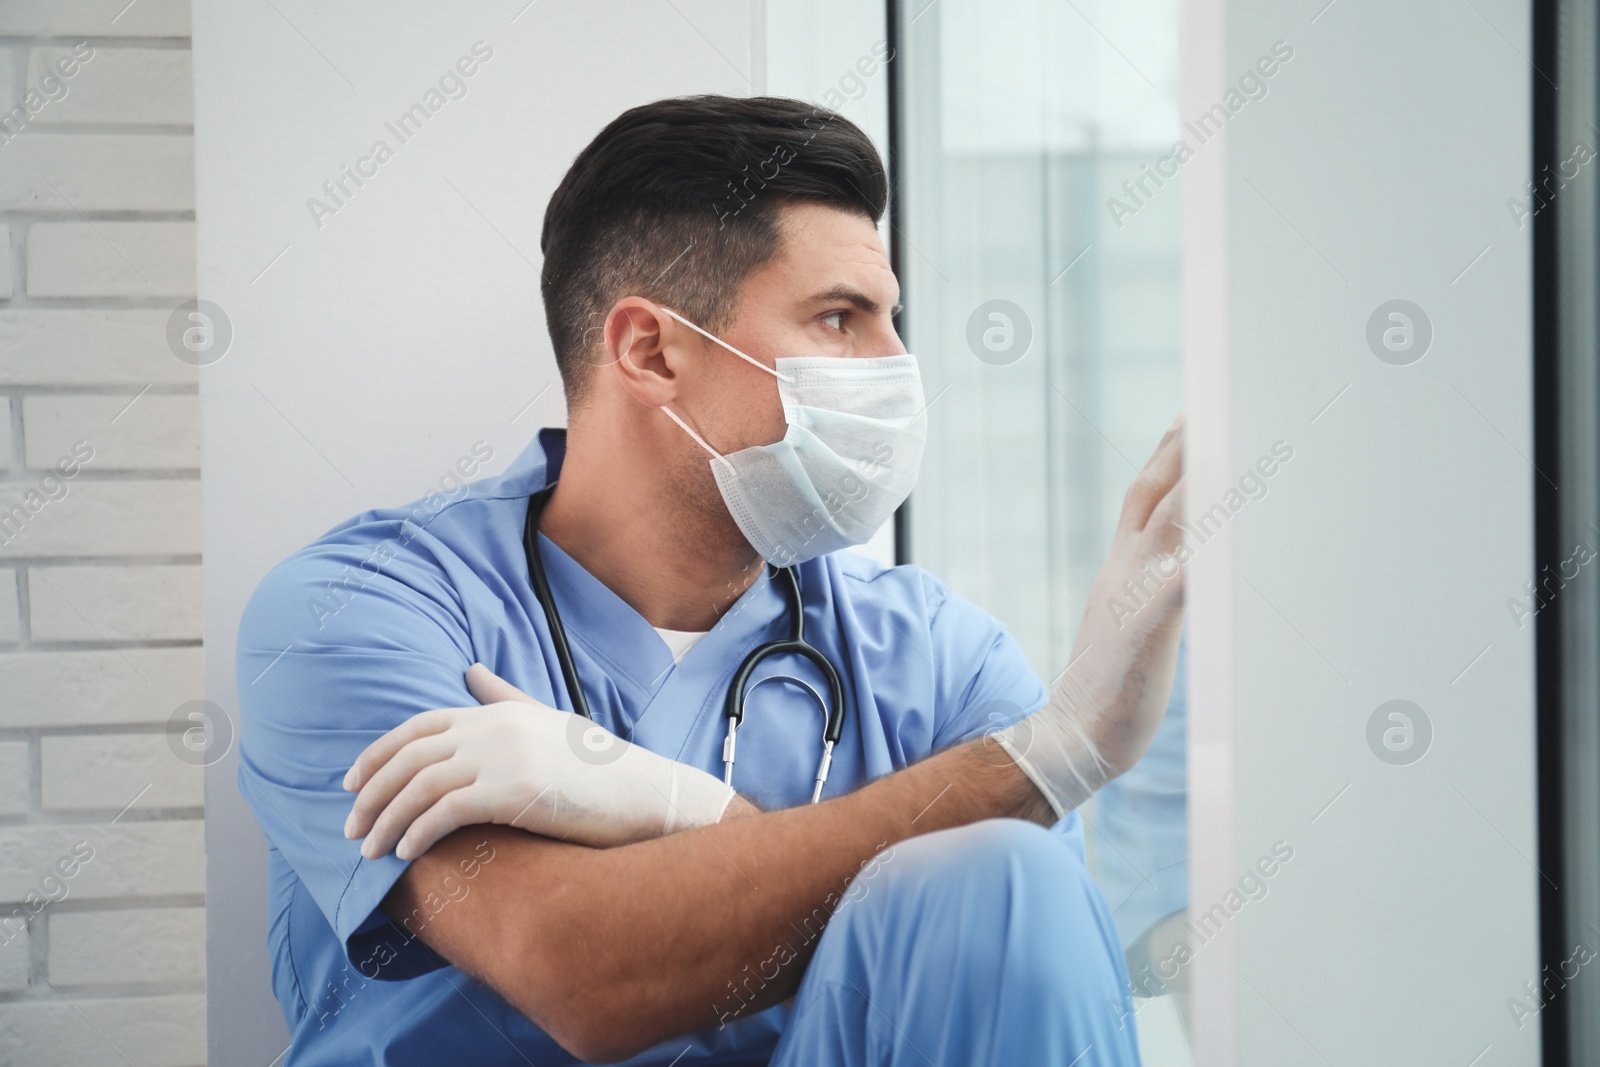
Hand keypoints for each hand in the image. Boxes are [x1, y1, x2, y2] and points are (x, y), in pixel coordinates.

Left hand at [343, 664, 735, 858]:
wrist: (641, 793)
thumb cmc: (595, 766)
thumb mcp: (546, 721)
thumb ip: (504, 698)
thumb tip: (471, 671)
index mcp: (495, 713)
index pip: (416, 726)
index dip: (376, 754)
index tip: (351, 785)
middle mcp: (493, 728)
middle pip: (409, 757)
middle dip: (371, 793)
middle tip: (351, 828)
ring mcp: (503, 757)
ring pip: (421, 787)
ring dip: (387, 820)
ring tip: (370, 851)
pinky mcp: (514, 791)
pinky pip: (447, 812)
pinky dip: (419, 832)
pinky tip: (407, 853)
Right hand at [995, 414, 1184, 815]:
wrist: (1077, 736)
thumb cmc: (1111, 688)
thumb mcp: (1129, 622)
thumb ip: (1151, 589)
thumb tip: (1178, 566)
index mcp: (1122, 571)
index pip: (1142, 499)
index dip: (1166, 457)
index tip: (1188, 419)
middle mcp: (1127, 573)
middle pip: (1154, 494)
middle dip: (1182, 448)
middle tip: (1207, 405)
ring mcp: (1136, 598)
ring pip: (1170, 524)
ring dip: (1196, 479)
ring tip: (1220, 440)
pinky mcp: (1149, 629)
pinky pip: (1180, 581)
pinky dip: (1202, 549)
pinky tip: (1225, 524)